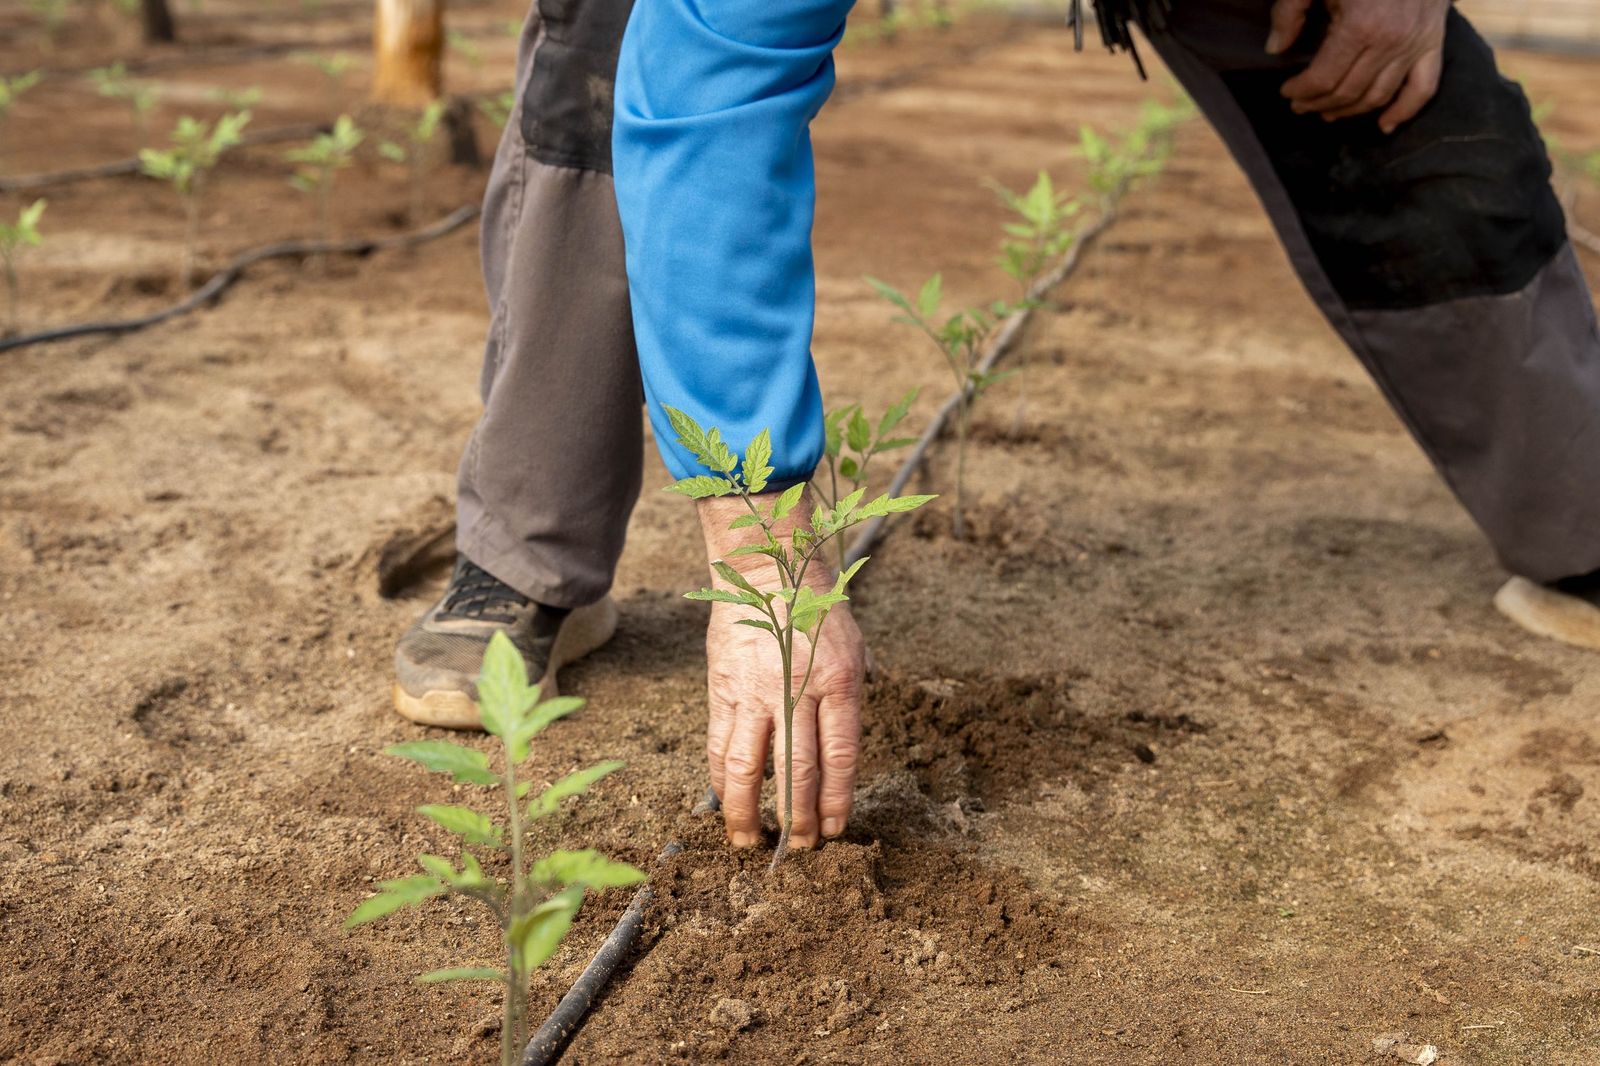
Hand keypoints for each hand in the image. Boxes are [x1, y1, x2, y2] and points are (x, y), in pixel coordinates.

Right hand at [697, 493, 866, 848]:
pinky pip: (720, 743)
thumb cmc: (817, 609)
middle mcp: (796, 690)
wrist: (768, 568)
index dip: (835, 800)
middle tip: (799, 849)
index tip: (833, 830)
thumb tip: (842, 750)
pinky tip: (724, 800)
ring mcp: (755, 690)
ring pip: (748, 766)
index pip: (839, 756)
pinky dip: (721, 778)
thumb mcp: (854, 648)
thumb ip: (851, 698)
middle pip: (796, 770)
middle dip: (797, 818)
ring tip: (750, 841)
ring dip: (748, 811)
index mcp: (838, 681)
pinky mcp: (722, 687)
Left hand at [1268, 0, 1447, 132]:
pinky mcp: (1434, 43)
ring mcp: (1415, 45)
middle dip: (1318, 104)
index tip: (1286, 92)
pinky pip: (1424, 88)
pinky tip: (1385, 125)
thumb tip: (1275, 49)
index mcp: (1360, 26)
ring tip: (1327, 113)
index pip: (1324, 79)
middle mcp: (1390, 42)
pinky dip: (1405, 111)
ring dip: (1350, 111)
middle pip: (1348, 92)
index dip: (1300, 91)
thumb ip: (1290, 11)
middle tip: (1300, 106)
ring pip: (1378, 96)